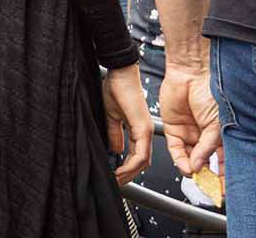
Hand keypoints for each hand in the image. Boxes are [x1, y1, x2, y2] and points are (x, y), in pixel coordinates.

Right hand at [103, 63, 153, 183]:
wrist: (119, 72)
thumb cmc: (116, 88)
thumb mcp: (112, 115)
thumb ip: (114, 133)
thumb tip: (114, 149)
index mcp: (138, 130)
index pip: (137, 156)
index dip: (127, 169)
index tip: (114, 175)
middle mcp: (144, 132)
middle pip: (142, 163)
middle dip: (129, 175)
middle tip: (116, 182)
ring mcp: (144, 130)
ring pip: (143, 161)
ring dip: (130, 173)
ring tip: (116, 178)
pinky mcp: (142, 126)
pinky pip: (141, 152)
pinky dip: (131, 164)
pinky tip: (120, 169)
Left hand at [161, 62, 222, 177]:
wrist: (192, 73)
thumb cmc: (211, 92)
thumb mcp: (217, 124)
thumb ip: (208, 148)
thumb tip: (199, 167)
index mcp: (222, 135)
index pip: (224, 162)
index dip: (224, 177)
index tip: (223, 190)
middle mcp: (205, 136)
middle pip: (205, 163)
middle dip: (206, 176)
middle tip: (208, 186)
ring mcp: (190, 133)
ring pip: (189, 158)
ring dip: (191, 169)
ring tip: (195, 174)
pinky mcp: (174, 128)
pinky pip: (175, 149)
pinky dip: (179, 159)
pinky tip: (185, 165)